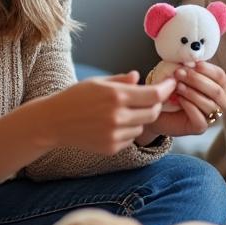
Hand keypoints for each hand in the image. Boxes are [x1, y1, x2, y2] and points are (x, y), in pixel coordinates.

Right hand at [43, 71, 173, 154]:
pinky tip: (111, 125)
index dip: (167, 89)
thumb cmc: (75, 97)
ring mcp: (114, 134)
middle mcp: (117, 116)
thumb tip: (139, 77)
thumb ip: (121, 80)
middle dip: (155, 105)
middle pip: (152, 112)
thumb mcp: (97, 83)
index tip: (171, 84)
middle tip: (150, 98)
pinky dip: (127, 131)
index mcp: (116, 96)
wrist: (53, 122)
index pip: (153, 95)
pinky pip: (130, 138)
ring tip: (121, 112)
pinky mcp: (111, 147)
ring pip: (142, 126)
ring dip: (139, 118)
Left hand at [137, 61, 225, 141]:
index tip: (194, 64)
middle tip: (179, 73)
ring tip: (177, 86)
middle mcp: (218, 102)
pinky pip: (201, 119)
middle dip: (197, 80)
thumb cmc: (171, 90)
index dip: (208, 69)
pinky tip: (179, 100)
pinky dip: (189, 107)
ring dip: (192, 93)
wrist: (156, 109)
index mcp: (218, 86)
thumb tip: (189, 61)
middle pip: (217, 91)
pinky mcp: (200, 127)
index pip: (220, 76)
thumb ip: (187, 68)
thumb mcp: (179, 75)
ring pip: (210, 105)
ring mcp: (210, 116)